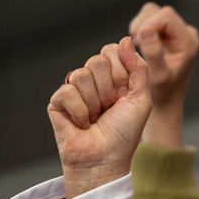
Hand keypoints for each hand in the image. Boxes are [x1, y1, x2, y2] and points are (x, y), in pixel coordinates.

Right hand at [48, 37, 150, 198]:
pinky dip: (80, 111)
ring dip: (94, 102)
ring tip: (95, 118)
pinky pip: (68, 91)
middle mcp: (93, 81)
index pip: (112, 51)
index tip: (124, 95)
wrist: (105, 159)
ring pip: (81, 75)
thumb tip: (126, 39)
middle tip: (109, 109)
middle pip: (97, 60)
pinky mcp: (57, 102)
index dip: (121, 73)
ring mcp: (74, 90)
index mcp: (113, 77)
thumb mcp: (141, 99)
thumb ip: (138, 68)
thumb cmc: (124, 134)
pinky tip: (82, 124)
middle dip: (109, 88)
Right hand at [129, 3, 198, 147]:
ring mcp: (179, 32)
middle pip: (158, 12)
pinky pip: (149, 19)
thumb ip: (153, 53)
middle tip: (136, 47)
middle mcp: (187, 34)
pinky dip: (140, 29)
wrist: (166, 101)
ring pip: (152, 12)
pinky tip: (140, 46)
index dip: (148, 25)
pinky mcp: (169, 33)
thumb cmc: (162, 93)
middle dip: (143, 26)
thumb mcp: (156, 76)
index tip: (137, 43)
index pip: (166, 16)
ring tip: (138, 48)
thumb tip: (147, 31)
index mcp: (189, 42)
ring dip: (140, 27)